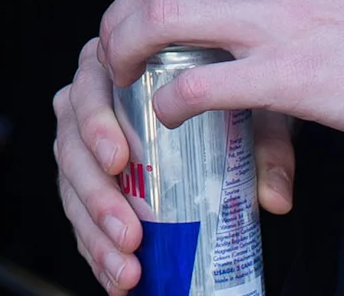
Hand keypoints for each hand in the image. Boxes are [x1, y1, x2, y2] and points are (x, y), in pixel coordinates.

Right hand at [53, 40, 301, 293]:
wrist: (226, 103)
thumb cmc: (228, 95)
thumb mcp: (253, 109)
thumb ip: (266, 145)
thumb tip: (275, 198)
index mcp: (115, 69)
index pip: (89, 88)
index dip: (96, 126)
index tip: (119, 162)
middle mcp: (88, 104)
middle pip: (70, 147)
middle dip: (97, 197)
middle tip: (129, 234)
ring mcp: (83, 145)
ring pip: (69, 187)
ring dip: (95, 233)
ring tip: (128, 268)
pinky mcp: (86, 181)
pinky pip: (79, 216)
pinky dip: (96, 250)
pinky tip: (119, 280)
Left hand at [100, 0, 343, 154]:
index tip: (153, 25)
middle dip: (123, 20)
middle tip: (117, 55)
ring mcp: (281, 14)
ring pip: (160, 16)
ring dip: (127, 52)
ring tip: (126, 82)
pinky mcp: (293, 73)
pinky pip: (198, 81)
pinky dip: (170, 99)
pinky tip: (171, 115)